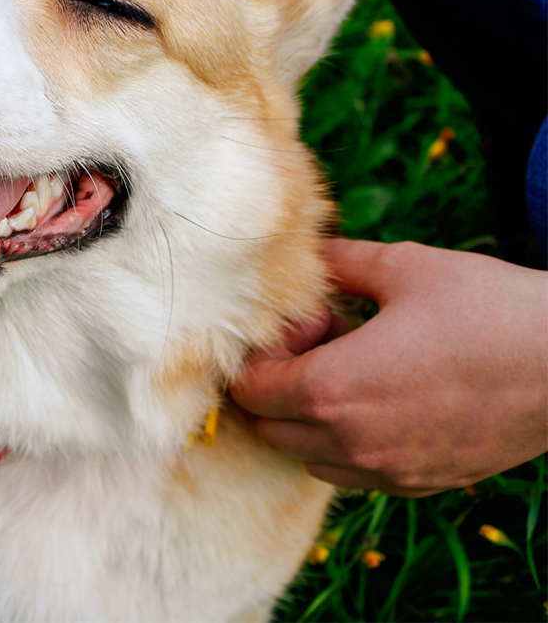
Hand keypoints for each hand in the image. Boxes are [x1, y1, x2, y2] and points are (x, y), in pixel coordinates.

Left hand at [230, 239, 547, 496]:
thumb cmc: (489, 309)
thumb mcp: (406, 267)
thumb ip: (341, 262)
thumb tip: (308, 253)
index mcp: (332, 390)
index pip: (249, 390)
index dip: (262, 354)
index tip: (303, 325)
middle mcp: (350, 443)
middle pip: (268, 428)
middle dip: (277, 387)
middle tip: (324, 343)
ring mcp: (387, 472)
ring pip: (308, 455)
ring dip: (309, 419)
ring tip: (354, 371)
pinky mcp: (421, 484)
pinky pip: (354, 474)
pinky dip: (346, 443)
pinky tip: (384, 399)